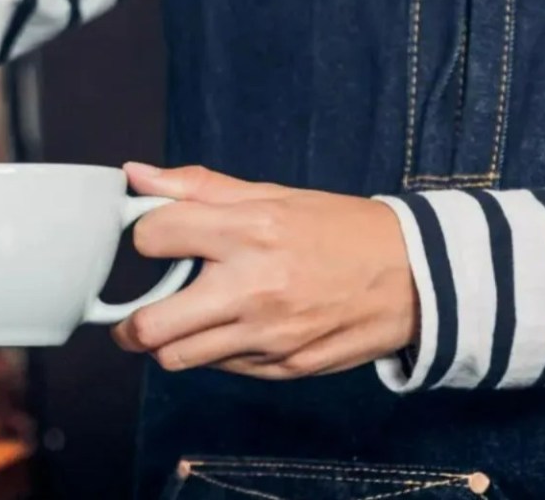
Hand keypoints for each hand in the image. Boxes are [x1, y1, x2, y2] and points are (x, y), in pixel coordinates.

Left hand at [113, 163, 417, 379]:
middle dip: (130, 322)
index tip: (158, 239)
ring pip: (179, 358)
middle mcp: (253, 287)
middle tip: (133, 315)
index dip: (147, 237)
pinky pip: (222, 369)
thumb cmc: (339, 229)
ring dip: (169, 344)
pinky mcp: (283, 368)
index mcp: (248, 231)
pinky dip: (215, 353)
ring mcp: (268, 335)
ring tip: (181, 324)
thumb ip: (198, 188)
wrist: (415, 276)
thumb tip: (136, 176)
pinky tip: (232, 330)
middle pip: (151, 326)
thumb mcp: (272, 194)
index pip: (152, 238)